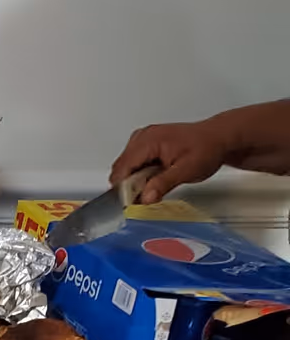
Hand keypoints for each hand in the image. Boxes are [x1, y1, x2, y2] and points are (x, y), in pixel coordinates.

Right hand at [110, 120, 236, 202]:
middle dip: (130, 185)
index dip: (125, 188)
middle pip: (120, 168)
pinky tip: (154, 176)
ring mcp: (143, 138)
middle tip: (150, 193)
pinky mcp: (146, 143)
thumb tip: (145, 198)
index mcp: (149, 140)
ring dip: (135, 180)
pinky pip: (132, 162)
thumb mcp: (187, 170)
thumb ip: (163, 184)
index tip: (133, 202)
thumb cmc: (208, 148)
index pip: (122, 169)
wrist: (220, 138)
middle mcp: (142, 136)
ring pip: (125, 167)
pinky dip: (139, 174)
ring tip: (156, 182)